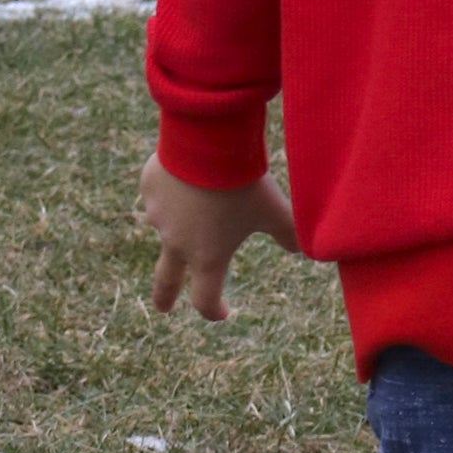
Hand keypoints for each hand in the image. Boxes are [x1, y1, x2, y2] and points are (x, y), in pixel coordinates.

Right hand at [140, 155, 299, 321]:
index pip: (205, 298)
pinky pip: (163, 191)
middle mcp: (177, 242)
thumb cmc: (243, 181)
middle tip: (163, 308)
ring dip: (185, 216)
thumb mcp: (274, 210)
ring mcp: (158, 216)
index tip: (222, 312)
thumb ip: (289, 233)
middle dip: (164, 297)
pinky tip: (193, 168)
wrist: (208, 140)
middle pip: (165, 280)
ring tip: (208, 188)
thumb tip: (303, 250)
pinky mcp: (150, 188)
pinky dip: (177, 186)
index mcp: (207, 257)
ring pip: (170, 223)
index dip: (214, 309)